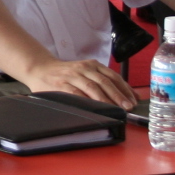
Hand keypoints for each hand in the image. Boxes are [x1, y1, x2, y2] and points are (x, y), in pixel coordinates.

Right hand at [22, 57, 136, 108]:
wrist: (40, 68)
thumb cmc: (65, 74)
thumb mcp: (84, 72)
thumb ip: (100, 81)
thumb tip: (123, 97)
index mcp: (92, 65)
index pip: (113, 76)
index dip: (125, 88)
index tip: (134, 100)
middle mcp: (84, 68)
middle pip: (105, 82)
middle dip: (118, 95)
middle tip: (128, 107)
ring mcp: (72, 76)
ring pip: (93, 87)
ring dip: (106, 99)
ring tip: (116, 109)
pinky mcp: (61, 84)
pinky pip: (76, 93)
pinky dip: (86, 100)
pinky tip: (95, 108)